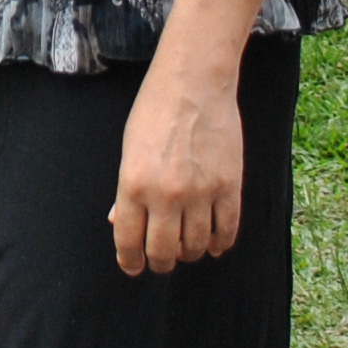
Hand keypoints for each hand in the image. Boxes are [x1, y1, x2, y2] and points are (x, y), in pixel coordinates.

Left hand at [111, 60, 245, 274]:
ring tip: (187, 247)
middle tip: (161, 260)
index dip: (130, 261)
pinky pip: (227, 232)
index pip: (128, 241)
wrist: (194, 81)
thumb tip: (117, 223)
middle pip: (163, 252)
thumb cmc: (155, 111)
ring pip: (196, 247)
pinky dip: (220, 244)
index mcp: (133, 184)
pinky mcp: (229, 187)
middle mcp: (165, 194)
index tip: (133, 266)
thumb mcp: (129, 149)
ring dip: (190, 253)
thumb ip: (125, 190)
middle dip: (160, 262)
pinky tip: (214, 243)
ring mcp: (200, 192)